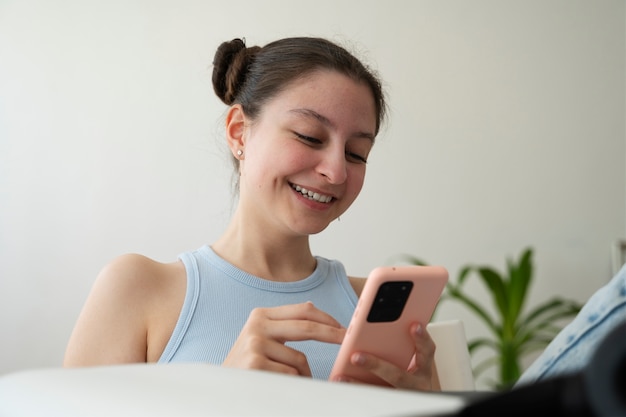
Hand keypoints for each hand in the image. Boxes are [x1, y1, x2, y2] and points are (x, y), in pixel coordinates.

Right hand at [223, 302, 345, 376]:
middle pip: (307, 327)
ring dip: (303, 374)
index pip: (303, 310)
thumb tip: (317, 313)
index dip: (327, 318)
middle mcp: (257, 325)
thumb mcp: (262, 339)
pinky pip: (291, 375)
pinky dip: (293, 384)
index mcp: (261, 315)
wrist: (222, 389)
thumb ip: (285, 326)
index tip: (342, 327)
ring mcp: (255, 344)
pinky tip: (278, 386)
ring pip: (300, 359)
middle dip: (332, 334)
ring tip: (290, 381)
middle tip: (347, 340)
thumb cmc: (247, 366)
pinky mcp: (255, 364)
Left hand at [337, 322, 439, 390]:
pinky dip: (354, 386)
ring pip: (380, 388)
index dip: (421, 338)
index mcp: (423, 367)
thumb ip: (402, 340)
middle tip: (356, 356)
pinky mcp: (387, 400)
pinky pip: (369, 394)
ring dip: (358, 380)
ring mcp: (402, 394)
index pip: (426, 351)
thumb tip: (384, 315)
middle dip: (376, 365)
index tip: (413, 325)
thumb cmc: (409, 370)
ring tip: (342, 368)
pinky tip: (341, 378)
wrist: (410, 397)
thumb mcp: (412, 355)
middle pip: (397, 375)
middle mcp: (416, 383)